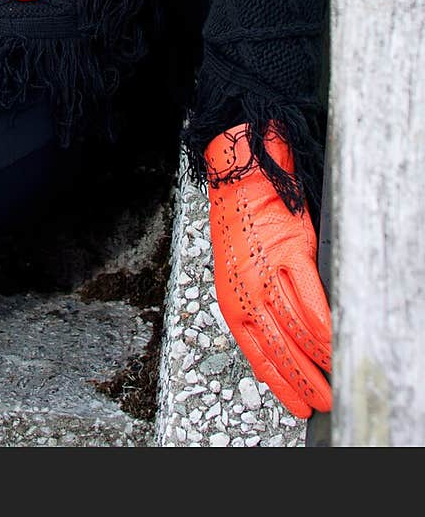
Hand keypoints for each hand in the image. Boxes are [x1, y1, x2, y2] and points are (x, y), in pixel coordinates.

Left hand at [205, 124, 330, 418]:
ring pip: (296, 327)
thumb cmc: (242, 212)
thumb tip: (287, 333)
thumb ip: (260, 297)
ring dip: (318, 359)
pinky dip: (324, 323)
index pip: (256, 350)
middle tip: (323, 402)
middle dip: (302, 380)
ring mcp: (267, 267)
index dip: (278, 381)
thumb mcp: (239, 263)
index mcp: (231, 292)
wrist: (240, 165)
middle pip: (277, 347)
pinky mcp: (289, 247)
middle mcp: (245, 284)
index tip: (296, 404)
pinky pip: (310, 296)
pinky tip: (336, 342)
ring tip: (336, 379)